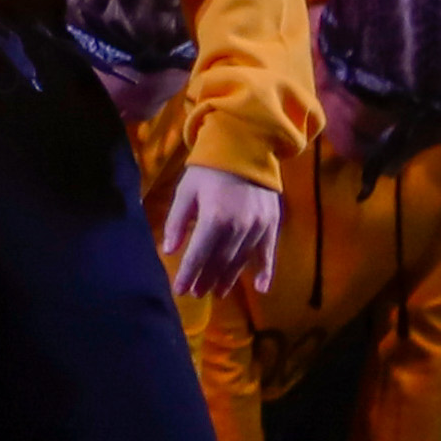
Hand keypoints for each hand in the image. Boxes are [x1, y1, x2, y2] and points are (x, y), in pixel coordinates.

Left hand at [156, 166, 283, 302]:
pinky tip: (261, 288)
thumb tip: (168, 250)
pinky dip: (266, 271)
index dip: (188, 274)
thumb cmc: (208, 169)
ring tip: (217, 292)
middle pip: (219, 261)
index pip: (198, 255)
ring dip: (228, 278)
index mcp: (214, 219)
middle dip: (206, 279)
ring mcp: (258, 227)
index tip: (179, 290)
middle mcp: (238, 227)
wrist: (244, 147)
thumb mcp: (185, 191)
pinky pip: (268, 252)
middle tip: (197, 293)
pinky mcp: (271, 223)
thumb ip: (177, 222)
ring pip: (241, 260)